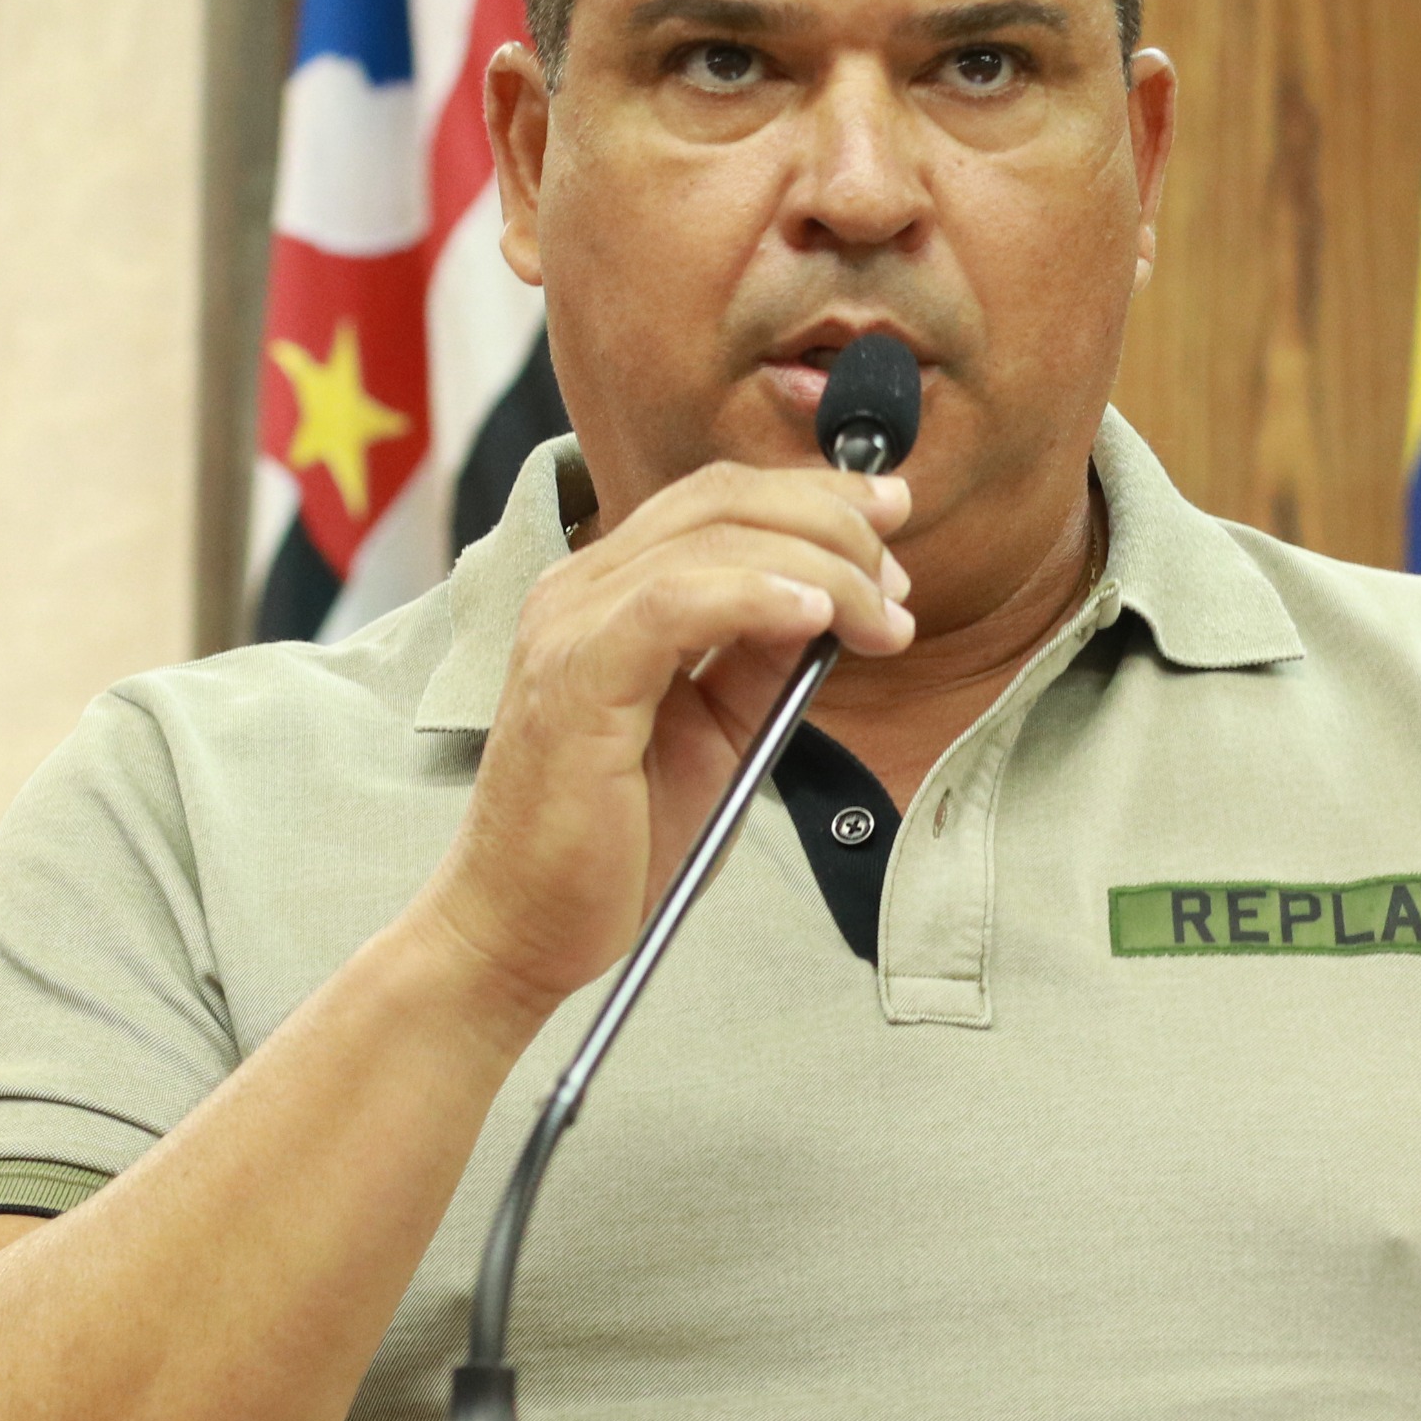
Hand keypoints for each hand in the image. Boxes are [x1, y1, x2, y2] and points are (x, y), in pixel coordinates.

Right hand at [412, 461, 914, 1029]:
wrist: (523, 926)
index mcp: (609, 591)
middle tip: (896, 578)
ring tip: (881, 611)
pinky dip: (755, 597)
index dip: (814, 494)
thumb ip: (763, 659)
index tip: (892, 517)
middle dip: (831, 521)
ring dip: (817, 565)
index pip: (718, 500)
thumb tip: (835, 602)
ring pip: (708, 540)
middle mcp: (580, 589)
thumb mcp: (719, 731)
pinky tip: (816, 616)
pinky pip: (673, 605)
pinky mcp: (573, 678)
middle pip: (720, 499)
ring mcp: (569, 626)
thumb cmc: (612, 839)